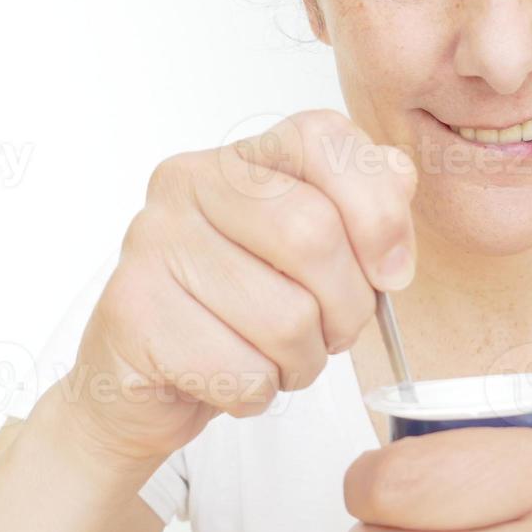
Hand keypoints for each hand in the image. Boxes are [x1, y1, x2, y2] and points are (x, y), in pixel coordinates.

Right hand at [61, 110, 417, 462]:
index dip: (377, 210)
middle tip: (334, 332)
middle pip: (312, 234)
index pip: (323, 138)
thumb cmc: (241, 313)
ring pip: (286, 317)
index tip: (391, 272)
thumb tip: (398, 181)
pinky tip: (238, 377)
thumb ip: (366, 207)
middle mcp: (189, 182)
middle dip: (348, 307)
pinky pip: (243, 370)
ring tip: (279, 359)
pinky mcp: (133, 313)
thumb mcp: (317, 255)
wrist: (142, 383)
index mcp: (242, 157)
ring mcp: (152, 243)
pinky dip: (260, 392)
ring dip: (303, 360)